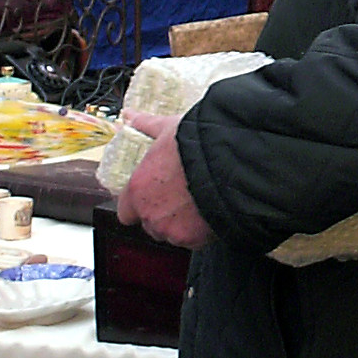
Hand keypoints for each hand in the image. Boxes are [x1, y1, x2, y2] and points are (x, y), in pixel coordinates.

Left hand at [116, 111, 214, 249]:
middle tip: (182, 197)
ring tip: (198, 203)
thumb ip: (145, 126)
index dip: (138, 205)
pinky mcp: (193, 240)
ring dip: (181, 224)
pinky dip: (200, 231)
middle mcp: (149, 213)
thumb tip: (130, 116)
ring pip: (171, 234)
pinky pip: (192, 241)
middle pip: (150, 224)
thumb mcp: (168, 128)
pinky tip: (210, 212)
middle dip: (163, 214)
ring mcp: (171, 229)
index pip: (125, 211)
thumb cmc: (199, 143)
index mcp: (137, 188)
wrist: (232, 162)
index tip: (152, 196)